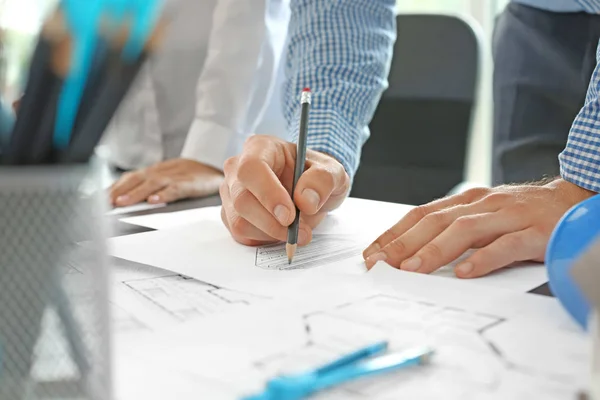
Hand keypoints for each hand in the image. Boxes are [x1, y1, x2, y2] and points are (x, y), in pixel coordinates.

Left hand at [110, 158, 223, 205]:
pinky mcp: (188, 184)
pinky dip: (163, 194)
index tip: (95, 199)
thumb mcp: (164, 177)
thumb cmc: (186, 175)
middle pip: (135, 180)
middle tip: (102, 202)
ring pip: (151, 184)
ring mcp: (174, 177)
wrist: (212, 164)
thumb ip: (146, 185)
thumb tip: (121, 199)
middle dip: (117, 191)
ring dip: (134, 194)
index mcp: (152, 172)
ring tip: (121, 203)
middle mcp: (160, 173)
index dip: (111, 188)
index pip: (127, 178)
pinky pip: (174, 189)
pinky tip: (154, 201)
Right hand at [220, 135, 349, 245]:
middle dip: (273, 223)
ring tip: (297, 231)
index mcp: (260, 148)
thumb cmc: (315, 176)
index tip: (289, 215)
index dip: (268, 194)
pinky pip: (241, 234)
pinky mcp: (231, 215)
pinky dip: (264, 239)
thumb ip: (323, 180)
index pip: (252, 168)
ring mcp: (231, 193)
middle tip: (301, 232)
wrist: (308, 192)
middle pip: (242, 199)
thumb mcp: (332, 172)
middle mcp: (238, 168)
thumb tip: (305, 201)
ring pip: (240, 221)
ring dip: (271, 233)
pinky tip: (280, 230)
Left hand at [363, 179, 594, 277]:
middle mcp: (482, 204)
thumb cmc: (521, 215)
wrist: (573, 201)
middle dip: (404, 243)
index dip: (394, 233)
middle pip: (436, 221)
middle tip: (380, 264)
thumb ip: (454, 233)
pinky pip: (506, 245)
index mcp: (466, 201)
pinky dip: (484, 258)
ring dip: (435, 250)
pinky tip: (465, 273)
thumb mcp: (483, 218)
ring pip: (465, 230)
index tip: (371, 254)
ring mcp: (509, 216)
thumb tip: (413, 257)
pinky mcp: (536, 232)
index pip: (421, 214)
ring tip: (412, 270)